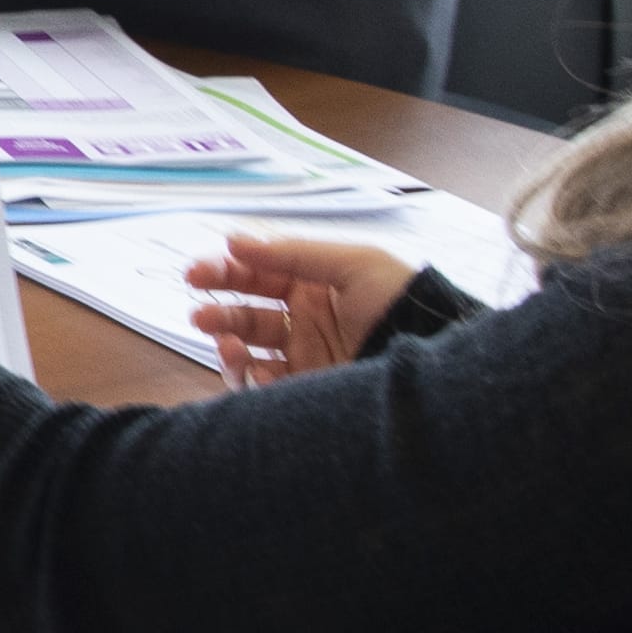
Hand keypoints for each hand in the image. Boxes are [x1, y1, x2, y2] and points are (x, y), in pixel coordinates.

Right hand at [189, 230, 418, 383]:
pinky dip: (248, 377)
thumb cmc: (401, 302)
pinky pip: (263, 387)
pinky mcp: (306, 391)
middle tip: (200, 313)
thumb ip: (293, 252)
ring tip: (225, 344)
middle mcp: (306, 322)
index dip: (226, 272)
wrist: (434, 359)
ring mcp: (305, 358)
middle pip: (246, 314)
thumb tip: (234, 241)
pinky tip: (252, 368)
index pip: (259, 276)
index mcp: (315, 286)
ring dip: (228, 346)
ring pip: (248, 352)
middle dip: (219, 311)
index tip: (197, 273)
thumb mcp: (354, 263)